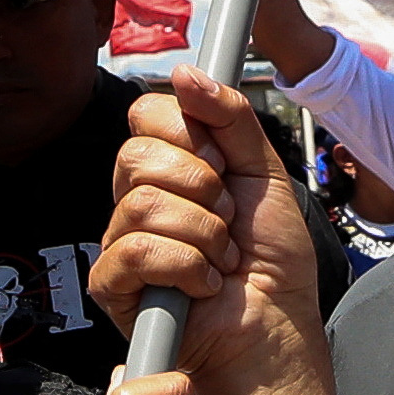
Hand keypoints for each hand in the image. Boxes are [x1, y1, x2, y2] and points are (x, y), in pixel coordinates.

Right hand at [89, 73, 333, 394]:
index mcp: (170, 168)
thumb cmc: (273, 258)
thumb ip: (231, 117)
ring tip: (222, 257)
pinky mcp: (114, 287)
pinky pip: (133, 251)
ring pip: (142, 204)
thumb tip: (185, 71)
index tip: (221, 163)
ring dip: (203, 234)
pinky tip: (203, 284)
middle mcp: (138, 200)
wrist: (279, 323)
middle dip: (203, 188)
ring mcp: (122, 243)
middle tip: (227, 218)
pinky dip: (185, 267)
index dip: (187, 132)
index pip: (145, 115)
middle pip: (137, 155)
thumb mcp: (263, 171)